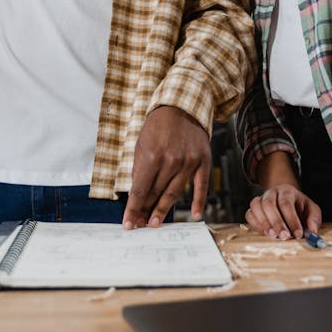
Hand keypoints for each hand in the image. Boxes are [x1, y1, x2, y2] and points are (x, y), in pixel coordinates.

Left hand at [122, 106, 210, 228]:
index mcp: (152, 155)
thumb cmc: (158, 126)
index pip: (140, 190)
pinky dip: (198, 202)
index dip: (133, 209)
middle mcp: (171, 160)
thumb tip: (137, 196)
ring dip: (164, 210)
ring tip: (156, 223)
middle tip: (141, 225)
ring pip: (175, 193)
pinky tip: (194, 215)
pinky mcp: (203, 160)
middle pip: (156, 193)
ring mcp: (189, 161)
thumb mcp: (141, 144)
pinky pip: (202, 186)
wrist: (181, 106)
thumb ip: (139, 170)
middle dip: (146, 211)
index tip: (128, 223)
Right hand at [245, 183, 322, 240]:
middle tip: (284, 237)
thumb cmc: (299, 207)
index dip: (292, 219)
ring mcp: (260, 199)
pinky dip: (256, 224)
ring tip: (273, 236)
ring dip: (264, 223)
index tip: (298, 234)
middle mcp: (272, 193)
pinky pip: (249, 214)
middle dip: (276, 222)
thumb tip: (312, 231)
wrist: (286, 199)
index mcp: (287, 191)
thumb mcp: (311, 209)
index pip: (286, 203)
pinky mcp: (253, 208)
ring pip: (256, 206)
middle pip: (269, 204)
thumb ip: (314, 219)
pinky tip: (265, 233)